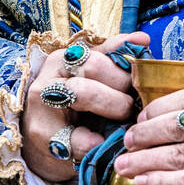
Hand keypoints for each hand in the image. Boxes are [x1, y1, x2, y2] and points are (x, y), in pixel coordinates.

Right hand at [22, 31, 149, 182]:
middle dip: (122, 84)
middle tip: (133, 100)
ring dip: (114, 106)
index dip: (127, 65)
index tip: (140, 78)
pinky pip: (80, 136)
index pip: (102, 51)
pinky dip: (98, 140)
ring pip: (85, 91)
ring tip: (124, 118)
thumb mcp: (90, 80)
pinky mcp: (44, 135)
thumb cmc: (72, 109)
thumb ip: (113, 58)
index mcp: (63, 59)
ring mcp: (44, 105)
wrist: (41, 146)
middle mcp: (50, 77)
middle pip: (94, 66)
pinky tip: (104, 141)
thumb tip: (141, 39)